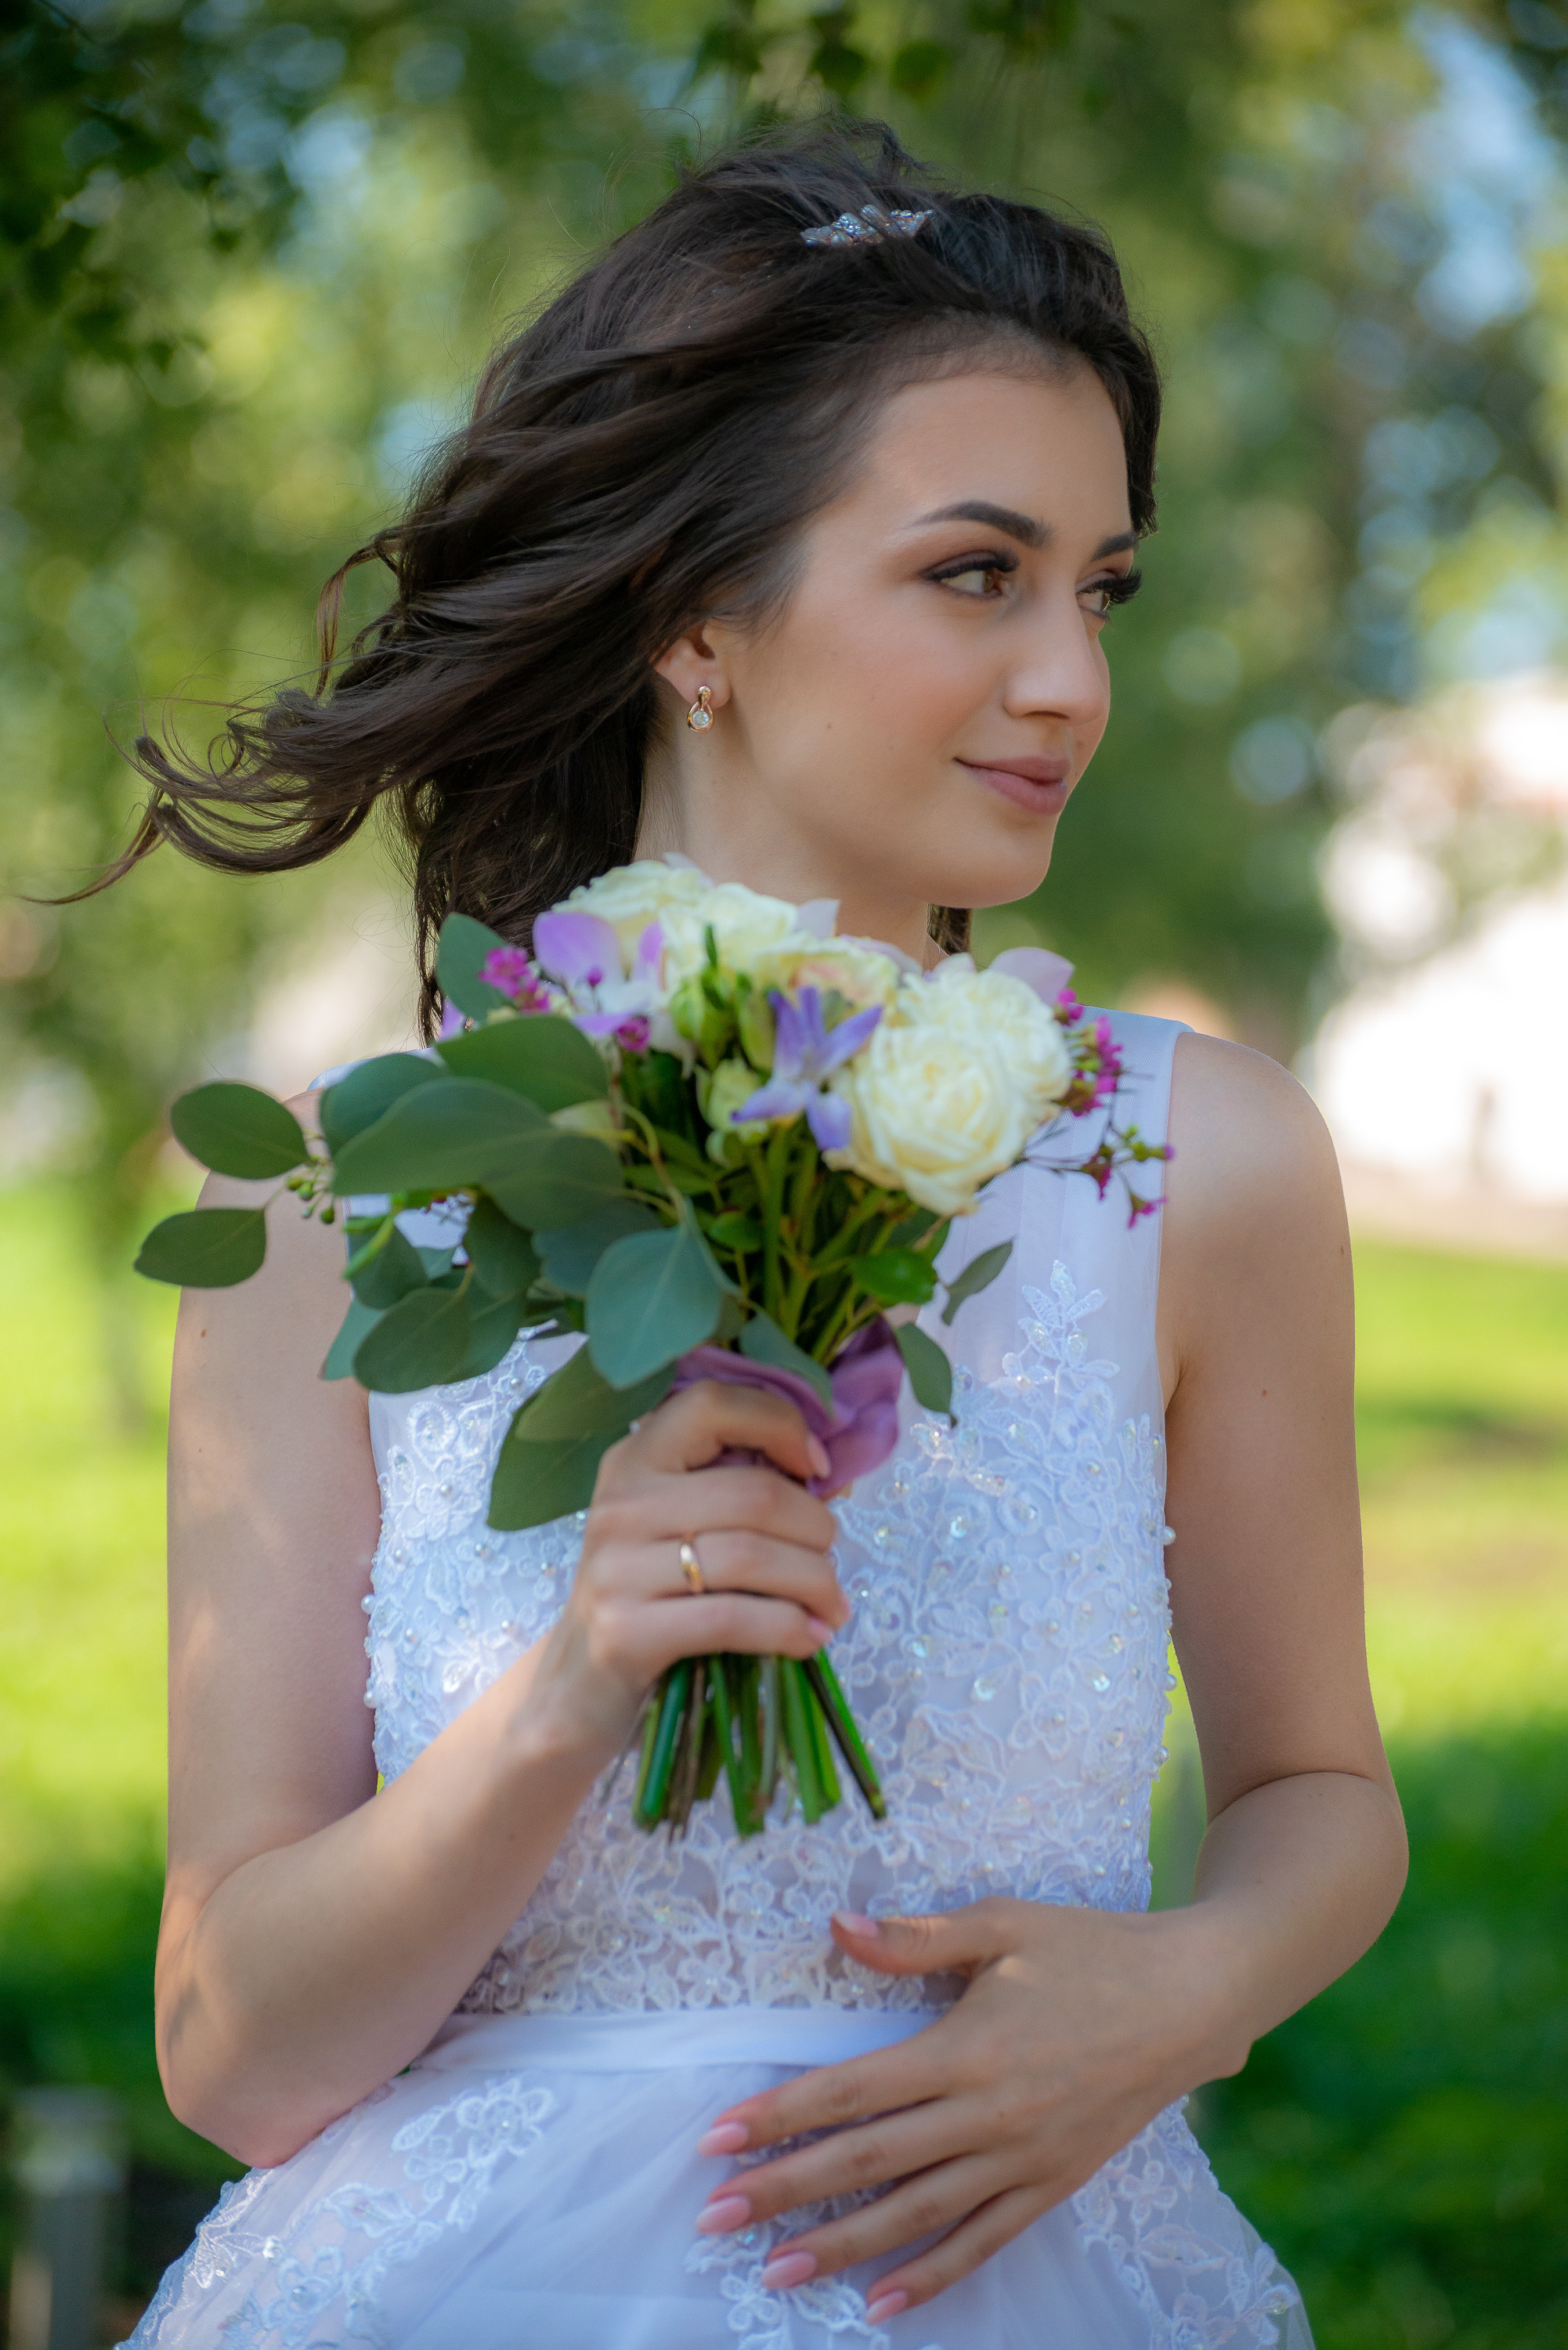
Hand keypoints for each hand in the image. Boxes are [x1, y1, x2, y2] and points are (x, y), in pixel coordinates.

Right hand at [533, 1381, 848, 1757]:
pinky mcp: (625, 1631)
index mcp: (636, 1459)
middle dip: (816, 1529)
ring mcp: (617, 1568)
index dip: (780, 1424)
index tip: (816, 1466)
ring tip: (832, 1606)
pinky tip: (810, 1638)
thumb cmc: (652, 1595)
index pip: (712, 1405)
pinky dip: (788, 1628)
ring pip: (751, 1556)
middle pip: (753, 1494)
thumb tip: (830, 1473)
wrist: (580, 1685)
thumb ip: (741, 1489)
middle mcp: (620, 1503)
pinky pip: (731, 1618)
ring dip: (814, 1582)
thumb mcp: (681, 1526)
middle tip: (832, 1562)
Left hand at [690, 1897, 1242, 2322]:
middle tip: (714, 2218)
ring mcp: (1021, 2159)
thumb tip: (837, 1927)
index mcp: (964, 2047)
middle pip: (867, 2161)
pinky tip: (880, 2304)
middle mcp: (987, 2114)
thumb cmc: (1090, 1949)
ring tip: (774, 2272)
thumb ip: (916, 1937)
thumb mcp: (1003, 1925)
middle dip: (784, 2191)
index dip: (780, 2116)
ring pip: (915, 2216)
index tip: (717, 2138)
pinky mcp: (1053, 2184)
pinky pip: (982, 2242)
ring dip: (839, 2246)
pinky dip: (931, 2277)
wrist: (1191, 1999)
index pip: (851, 2089)